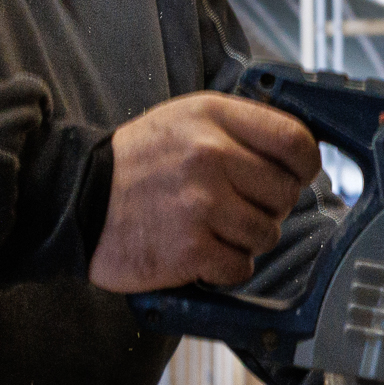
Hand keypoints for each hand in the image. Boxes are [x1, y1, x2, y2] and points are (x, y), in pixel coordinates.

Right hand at [89, 93, 320, 292]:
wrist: (77, 198)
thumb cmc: (137, 162)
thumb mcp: (187, 119)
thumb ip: (239, 128)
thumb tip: (296, 151)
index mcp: (214, 117)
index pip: (294, 140)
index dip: (306, 164)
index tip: (298, 174)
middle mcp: (211, 155)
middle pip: (286, 193)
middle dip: (269, 206)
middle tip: (239, 207)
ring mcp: (201, 203)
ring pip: (267, 234)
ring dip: (247, 239)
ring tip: (215, 229)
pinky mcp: (190, 248)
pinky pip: (240, 267)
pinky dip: (225, 267)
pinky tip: (201, 251)